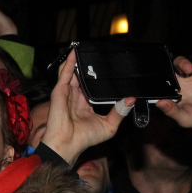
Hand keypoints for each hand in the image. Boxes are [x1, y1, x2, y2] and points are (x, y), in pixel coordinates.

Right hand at [41, 50, 127, 167]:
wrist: (68, 144)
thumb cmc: (84, 139)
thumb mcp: (109, 126)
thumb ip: (120, 112)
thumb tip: (131, 99)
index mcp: (85, 105)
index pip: (92, 87)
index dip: (98, 78)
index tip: (109, 69)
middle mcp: (75, 98)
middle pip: (82, 78)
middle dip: (89, 67)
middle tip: (98, 54)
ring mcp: (67, 94)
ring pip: (73, 73)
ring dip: (79, 61)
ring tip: (85, 48)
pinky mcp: (60, 91)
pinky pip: (65, 73)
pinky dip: (70, 62)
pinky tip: (76, 52)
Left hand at [155, 56, 191, 128]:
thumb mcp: (185, 118)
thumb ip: (172, 111)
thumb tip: (159, 103)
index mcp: (174, 92)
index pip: (163, 82)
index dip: (159, 78)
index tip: (159, 79)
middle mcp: (182, 83)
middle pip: (172, 68)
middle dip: (170, 69)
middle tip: (176, 74)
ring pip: (184, 62)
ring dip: (184, 63)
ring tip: (189, 69)